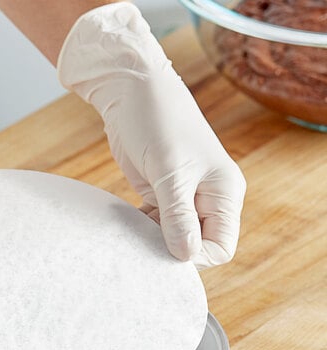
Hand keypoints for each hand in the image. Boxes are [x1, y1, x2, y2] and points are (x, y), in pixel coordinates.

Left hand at [58, 2, 245, 268]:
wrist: (132, 90)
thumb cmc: (157, 121)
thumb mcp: (169, 172)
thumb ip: (178, 216)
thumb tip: (186, 257)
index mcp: (224, 193)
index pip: (221, 247)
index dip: (195, 256)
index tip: (163, 247)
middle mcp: (208, 199)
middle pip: (196, 246)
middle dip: (170, 249)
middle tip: (142, 240)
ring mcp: (184, 197)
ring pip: (173, 238)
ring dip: (151, 240)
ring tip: (131, 229)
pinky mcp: (161, 194)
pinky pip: (156, 225)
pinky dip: (141, 229)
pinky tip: (127, 222)